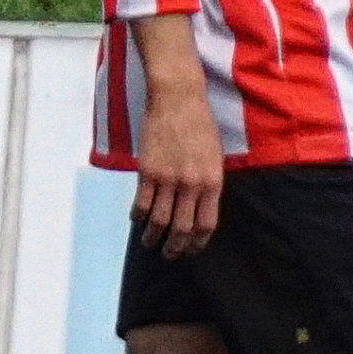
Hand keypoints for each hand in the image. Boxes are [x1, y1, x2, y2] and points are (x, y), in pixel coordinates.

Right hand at [133, 82, 223, 256]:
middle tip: (169, 254)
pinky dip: (138, 216)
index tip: (191, 249)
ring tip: (149, 243)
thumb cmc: (199, 124)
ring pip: (159, 220)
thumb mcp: (215, 156)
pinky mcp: (147, 171)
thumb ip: (208, 183)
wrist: (178, 99)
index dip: (197, 243)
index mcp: (213, 182)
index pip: (206, 224)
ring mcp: (168, 178)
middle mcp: (191, 185)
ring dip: (153, 237)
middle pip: (182, 228)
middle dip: (175, 247)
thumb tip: (199, 206)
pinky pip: (141, 202)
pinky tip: (137, 220)